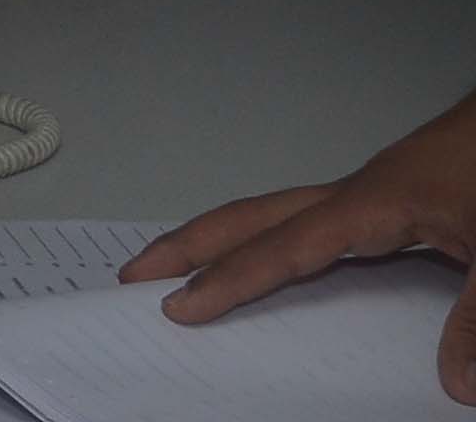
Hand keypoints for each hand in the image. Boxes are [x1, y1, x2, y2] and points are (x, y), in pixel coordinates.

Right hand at [124, 82, 475, 401]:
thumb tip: (457, 385)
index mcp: (368, 206)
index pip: (283, 249)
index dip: (228, 279)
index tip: (178, 305)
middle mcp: (353, 195)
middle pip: (251, 217)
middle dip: (189, 243)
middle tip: (134, 272)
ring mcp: (366, 193)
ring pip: (275, 214)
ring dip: (224, 237)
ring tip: (182, 265)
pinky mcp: (386, 198)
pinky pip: (308, 222)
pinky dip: (270, 240)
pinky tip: (275, 262)